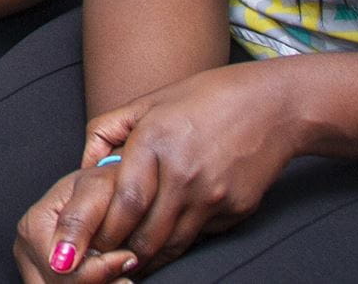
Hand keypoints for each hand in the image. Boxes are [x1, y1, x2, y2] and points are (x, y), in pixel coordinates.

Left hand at [20, 65, 296, 279]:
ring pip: (172, 244)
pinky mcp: (236, 211)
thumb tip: (84, 167)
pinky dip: (181, 240)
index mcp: (155, 141)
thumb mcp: (149, 102)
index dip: (103, 230)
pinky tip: (169, 238)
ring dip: (149, 256)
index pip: (123, 203)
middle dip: (121, 251)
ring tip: (130, 259)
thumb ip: (108, 131)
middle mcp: (184, 173)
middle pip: (146, 233)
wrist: (273, 107)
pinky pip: (200, 235)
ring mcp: (213, 196)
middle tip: (105, 258)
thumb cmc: (205, 98)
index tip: (89, 242)